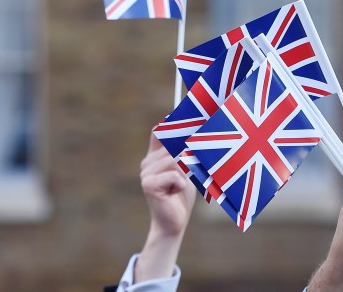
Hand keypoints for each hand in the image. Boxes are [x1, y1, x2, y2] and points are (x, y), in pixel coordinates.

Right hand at [135, 132, 196, 281]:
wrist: (174, 222)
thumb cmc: (182, 195)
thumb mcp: (186, 170)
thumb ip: (186, 153)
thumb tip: (198, 133)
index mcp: (155, 156)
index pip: (159, 131)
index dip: (172, 124)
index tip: (191, 120)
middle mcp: (147, 162)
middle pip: (174, 146)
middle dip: (189, 156)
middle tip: (194, 168)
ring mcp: (145, 173)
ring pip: (176, 161)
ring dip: (186, 174)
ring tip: (181, 185)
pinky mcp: (148, 184)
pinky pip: (175, 175)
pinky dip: (181, 185)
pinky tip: (174, 193)